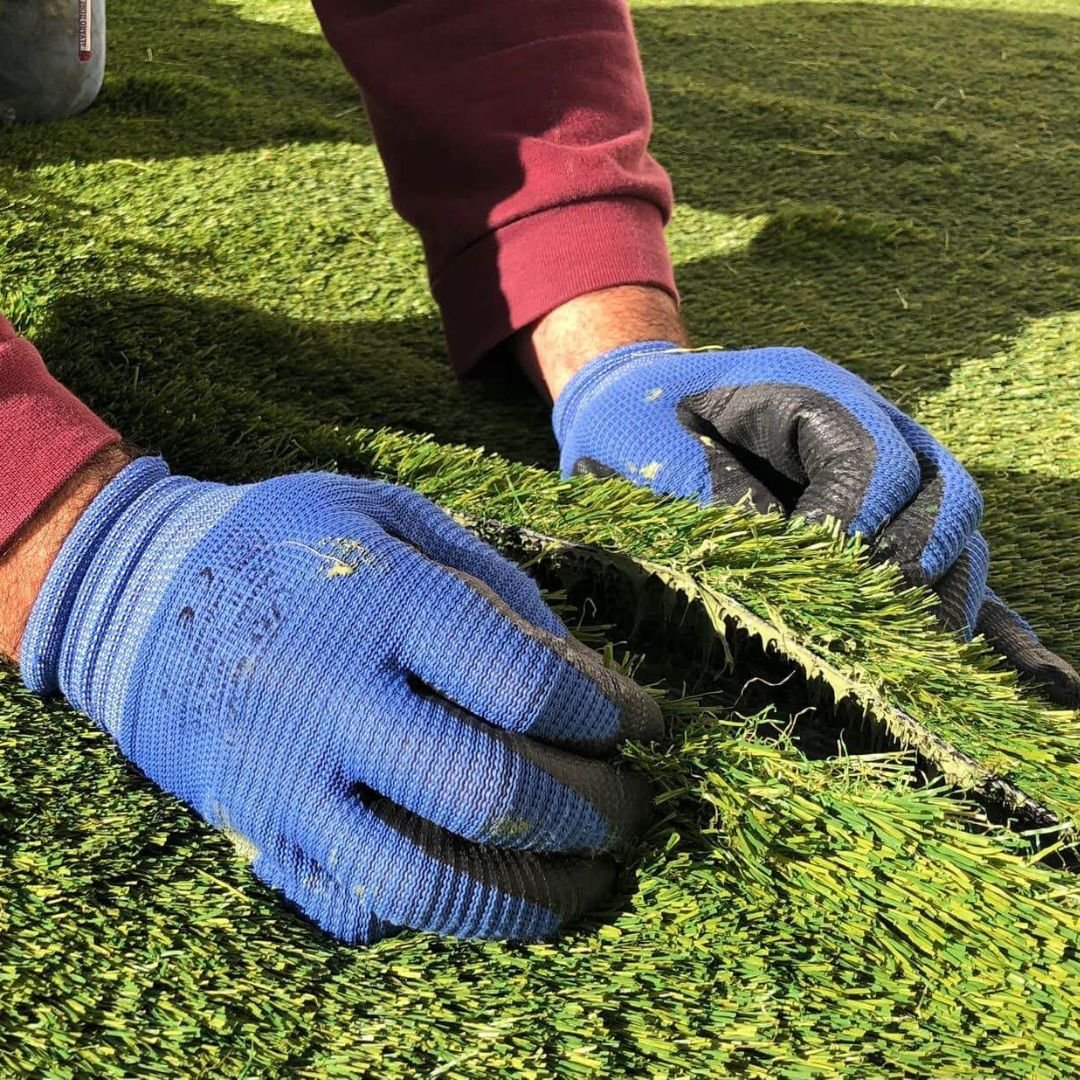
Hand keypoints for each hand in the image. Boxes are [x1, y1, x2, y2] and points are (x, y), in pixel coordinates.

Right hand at [21, 458, 661, 941]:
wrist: (142, 597)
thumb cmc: (289, 543)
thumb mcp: (390, 514)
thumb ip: (492, 581)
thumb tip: (581, 673)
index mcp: (378, 604)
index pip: (526, 684)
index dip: (610, 713)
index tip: (646, 724)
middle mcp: (332, 700)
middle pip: (492, 792)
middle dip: (591, 811)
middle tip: (631, 806)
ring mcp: (287, 781)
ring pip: (427, 880)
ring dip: (530, 896)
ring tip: (586, 881)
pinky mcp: (257, 834)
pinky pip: (358, 907)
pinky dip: (436, 910)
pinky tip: (482, 883)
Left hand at [553, 340, 1079, 705]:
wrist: (640, 406)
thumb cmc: (637, 421)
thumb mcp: (646, 445)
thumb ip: (702, 495)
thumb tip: (777, 564)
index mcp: (816, 394)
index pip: (874, 462)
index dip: (851, 525)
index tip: (808, 571)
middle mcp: (873, 427)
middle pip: (942, 496)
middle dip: (906, 566)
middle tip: (863, 619)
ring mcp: (888, 476)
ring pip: (959, 535)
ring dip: (946, 599)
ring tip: (919, 660)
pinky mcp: (885, 523)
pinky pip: (952, 565)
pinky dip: (984, 617)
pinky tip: (1037, 678)